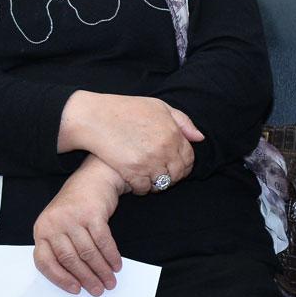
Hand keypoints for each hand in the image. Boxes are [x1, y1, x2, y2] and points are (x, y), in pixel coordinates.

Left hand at [33, 156, 125, 295]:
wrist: (94, 176)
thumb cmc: (77, 204)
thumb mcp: (59, 223)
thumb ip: (60, 246)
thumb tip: (74, 277)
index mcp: (41, 230)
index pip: (45, 261)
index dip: (60, 278)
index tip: (75, 289)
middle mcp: (54, 224)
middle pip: (70, 259)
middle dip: (86, 278)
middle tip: (98, 290)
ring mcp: (73, 217)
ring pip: (88, 252)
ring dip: (101, 270)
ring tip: (110, 281)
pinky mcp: (93, 213)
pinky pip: (103, 240)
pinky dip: (111, 255)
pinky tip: (116, 264)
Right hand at [58, 91, 204, 195]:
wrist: (96, 116)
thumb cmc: (127, 109)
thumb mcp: (160, 107)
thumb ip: (183, 122)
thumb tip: (200, 138)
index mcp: (173, 132)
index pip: (189, 157)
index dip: (185, 165)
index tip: (177, 167)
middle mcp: (164, 148)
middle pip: (178, 173)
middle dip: (173, 178)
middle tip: (163, 177)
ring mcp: (149, 160)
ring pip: (162, 183)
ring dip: (157, 185)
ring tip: (150, 180)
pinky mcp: (132, 170)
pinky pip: (144, 188)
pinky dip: (141, 189)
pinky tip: (137, 183)